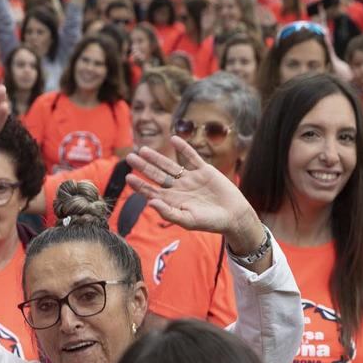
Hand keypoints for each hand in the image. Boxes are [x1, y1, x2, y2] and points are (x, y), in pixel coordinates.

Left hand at [123, 140, 262, 245]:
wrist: (234, 216)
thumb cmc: (210, 222)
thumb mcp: (187, 221)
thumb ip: (168, 212)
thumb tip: (150, 202)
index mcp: (172, 201)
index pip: (151, 191)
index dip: (139, 185)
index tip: (128, 178)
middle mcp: (178, 188)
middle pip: (157, 175)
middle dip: (143, 167)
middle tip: (129, 157)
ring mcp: (190, 178)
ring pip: (170, 165)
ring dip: (157, 157)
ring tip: (143, 149)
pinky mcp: (204, 171)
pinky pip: (191, 157)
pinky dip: (183, 148)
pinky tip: (174, 139)